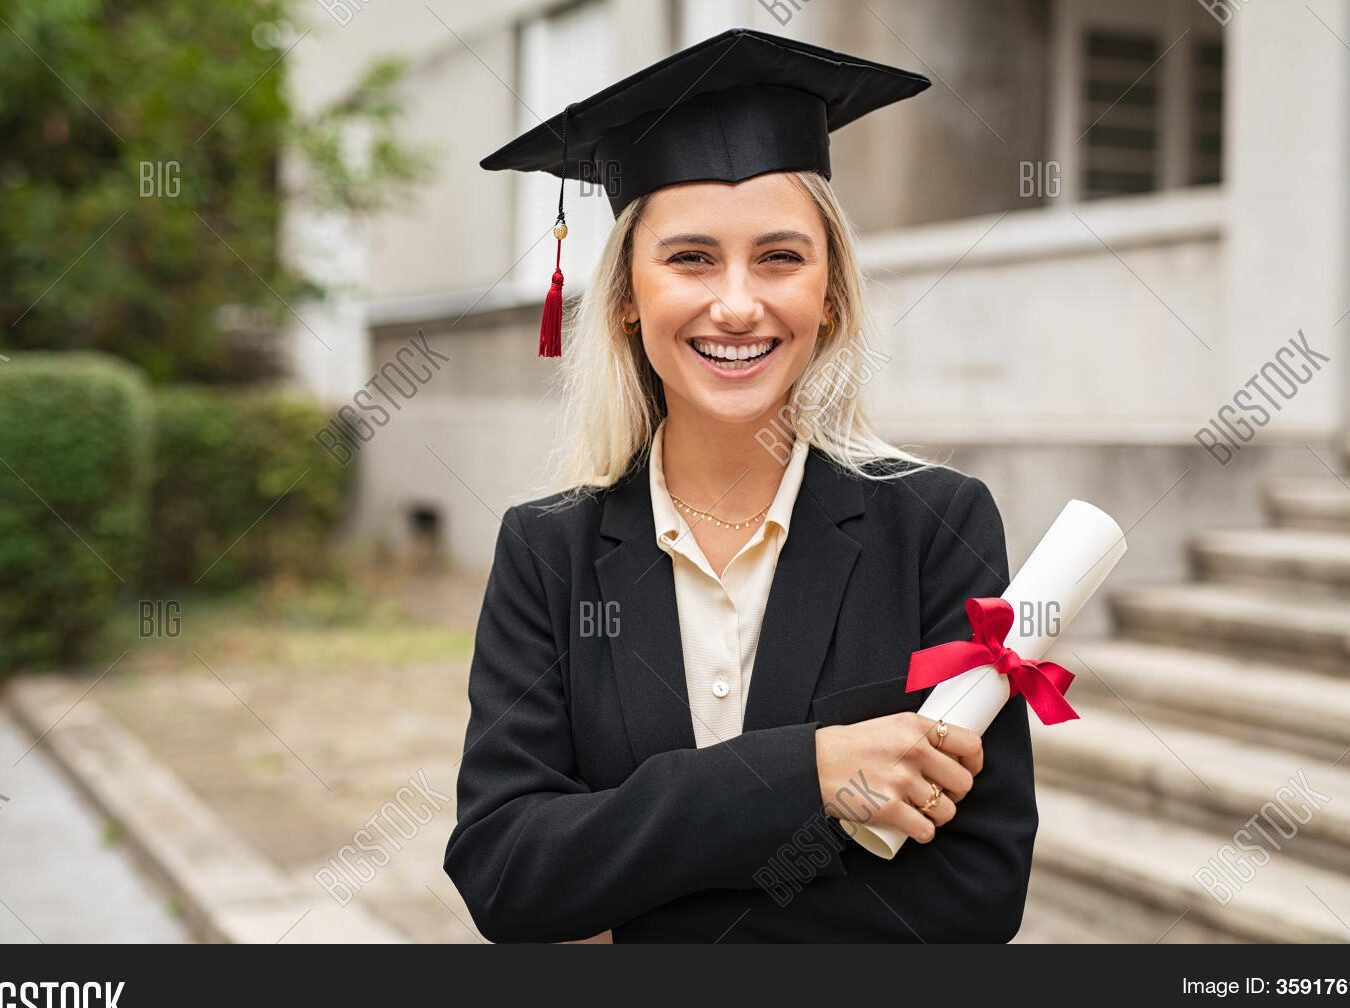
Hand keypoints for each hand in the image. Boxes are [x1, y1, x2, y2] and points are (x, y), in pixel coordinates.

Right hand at [814, 712, 982, 842]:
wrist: (813, 764)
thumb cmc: (849, 746)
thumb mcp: (887, 725)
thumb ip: (917, 736)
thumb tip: (950, 755)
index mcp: (914, 725)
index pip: (970, 744)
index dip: (974, 763)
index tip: (967, 769)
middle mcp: (913, 750)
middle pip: (963, 782)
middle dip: (955, 793)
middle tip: (939, 794)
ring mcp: (901, 781)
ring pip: (946, 810)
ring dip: (937, 815)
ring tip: (922, 810)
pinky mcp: (889, 809)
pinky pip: (925, 830)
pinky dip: (922, 833)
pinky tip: (914, 827)